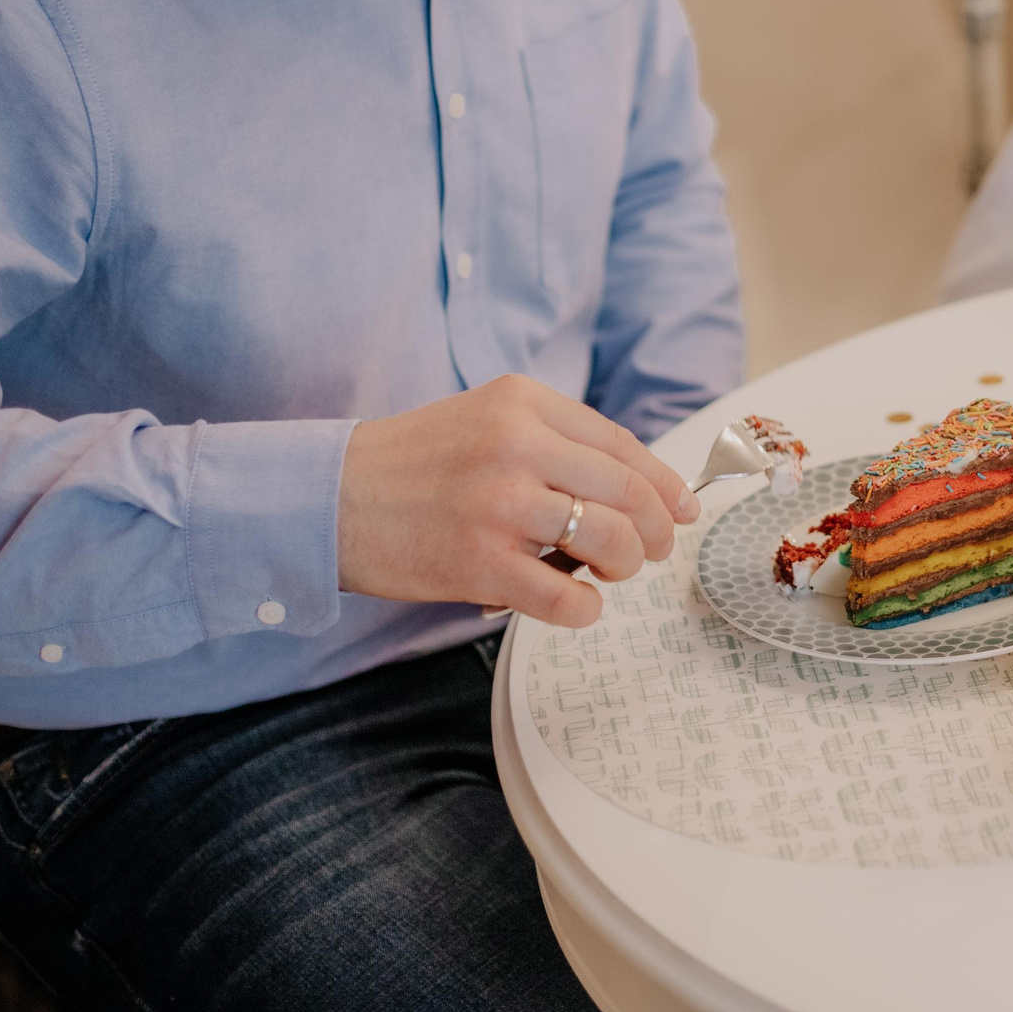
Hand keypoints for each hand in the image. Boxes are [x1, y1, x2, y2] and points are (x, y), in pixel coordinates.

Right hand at [337, 374, 699, 626]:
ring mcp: (500, 505)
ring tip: (607, 574)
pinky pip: (568, 597)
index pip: (621, 445)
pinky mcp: (479, 562)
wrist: (328, 496)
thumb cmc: (411, 464)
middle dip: (658, 531)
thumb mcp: (486, 420)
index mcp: (523, 403)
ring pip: (612, 542)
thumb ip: (554, 441)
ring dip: (626, 567)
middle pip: (629, 493)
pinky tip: (576, 603)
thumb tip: (637, 486)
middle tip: (654, 551)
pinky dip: (586, 608)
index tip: (683, 509)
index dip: (664, 484)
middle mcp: (517, 445)